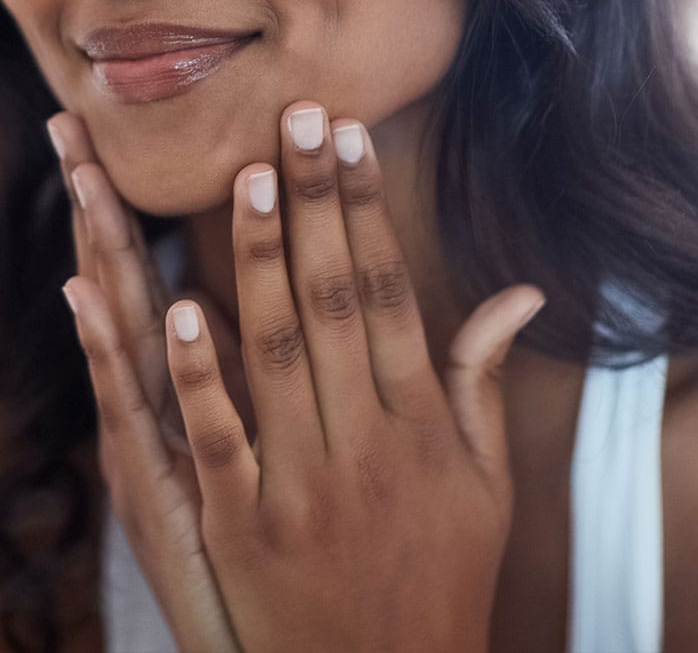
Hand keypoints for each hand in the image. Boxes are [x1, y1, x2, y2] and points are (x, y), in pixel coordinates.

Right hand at [51, 111, 246, 652]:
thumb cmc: (261, 569)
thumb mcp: (243, 467)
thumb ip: (236, 384)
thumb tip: (208, 308)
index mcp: (172, 397)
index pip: (146, 278)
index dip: (120, 209)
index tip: (94, 135)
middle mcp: (147, 414)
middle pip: (119, 288)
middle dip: (96, 205)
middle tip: (67, 122)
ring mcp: (147, 449)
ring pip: (122, 334)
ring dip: (105, 252)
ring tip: (83, 177)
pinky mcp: (161, 494)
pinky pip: (146, 413)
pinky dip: (134, 358)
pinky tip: (116, 300)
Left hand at [62, 100, 544, 652]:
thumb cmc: (440, 580)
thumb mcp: (485, 487)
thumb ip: (481, 384)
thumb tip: (518, 295)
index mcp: (425, 426)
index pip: (390, 294)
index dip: (366, 213)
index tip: (347, 139)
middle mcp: (371, 446)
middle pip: (336, 304)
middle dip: (316, 206)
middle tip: (295, 118)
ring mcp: (306, 488)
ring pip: (279, 356)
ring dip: (263, 264)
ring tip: (249, 180)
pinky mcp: (244, 531)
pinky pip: (219, 439)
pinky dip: (198, 373)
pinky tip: (179, 305)